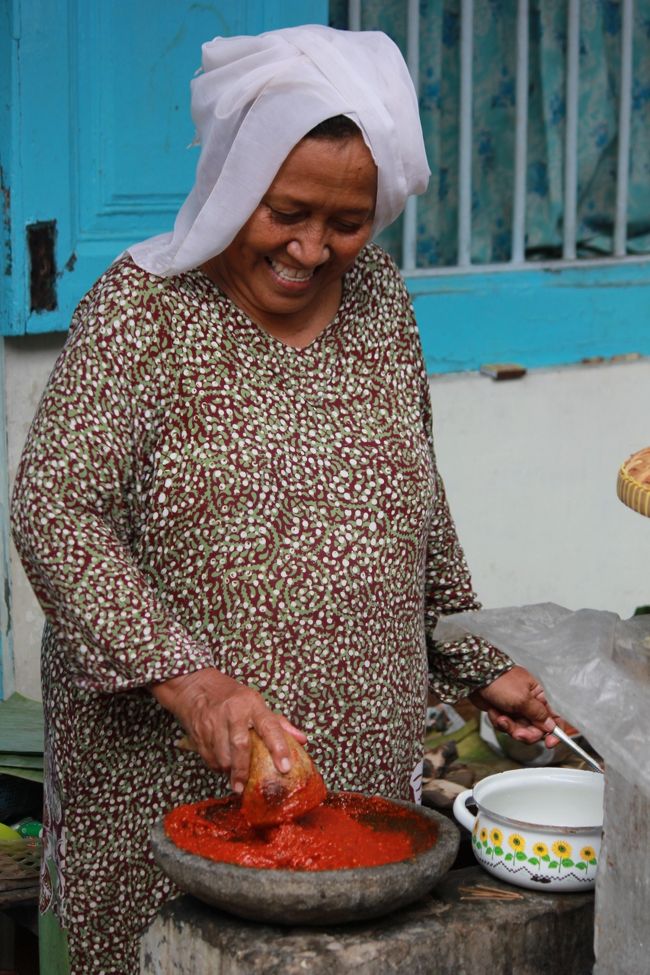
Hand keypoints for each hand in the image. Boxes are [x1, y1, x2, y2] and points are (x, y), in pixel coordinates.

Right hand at [151, 668, 305, 793]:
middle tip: (243, 787)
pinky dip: (217, 766)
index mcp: (252, 704)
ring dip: (228, 770)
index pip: (270, 726)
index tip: (285, 767)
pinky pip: (209, 758)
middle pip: (240, 745)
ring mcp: (213, 721)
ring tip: (234, 775)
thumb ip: (279, 724)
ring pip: (222, 755)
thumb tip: (302, 740)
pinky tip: (222, 765)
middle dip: (242, 769)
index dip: (279, 747)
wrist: (196, 685)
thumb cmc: (232, 696)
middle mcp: (233, 712)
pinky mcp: (198, 732)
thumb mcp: (256, 702)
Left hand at [469, 666, 559, 747]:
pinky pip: (505, 727)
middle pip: (536, 729)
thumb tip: (551, 726)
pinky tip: (494, 712)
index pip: (554, 718)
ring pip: (519, 730)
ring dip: (509, 727)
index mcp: (539, 697)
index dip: (555, 733)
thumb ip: (538, 714)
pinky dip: (498, 722)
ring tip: (501, 718)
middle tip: (517, 732)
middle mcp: (529, 704)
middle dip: (525, 733)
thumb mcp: (522, 698)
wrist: (475, 677)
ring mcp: (516, 710)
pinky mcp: (503, 713)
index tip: (550, 743)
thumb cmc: (500, 680)